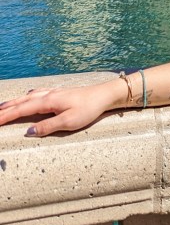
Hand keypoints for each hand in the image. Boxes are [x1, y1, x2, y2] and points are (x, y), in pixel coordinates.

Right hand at [0, 81, 117, 136]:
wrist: (104, 95)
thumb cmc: (88, 109)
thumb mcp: (69, 122)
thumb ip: (48, 126)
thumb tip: (28, 131)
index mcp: (48, 102)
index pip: (22, 109)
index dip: (6, 116)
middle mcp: (48, 95)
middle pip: (22, 102)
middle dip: (6, 109)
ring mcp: (54, 93)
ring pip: (29, 97)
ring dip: (15, 102)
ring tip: (3, 107)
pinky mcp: (59, 94)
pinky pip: (37, 94)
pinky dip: (27, 97)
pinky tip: (28, 96)